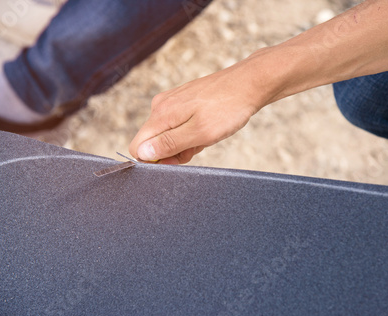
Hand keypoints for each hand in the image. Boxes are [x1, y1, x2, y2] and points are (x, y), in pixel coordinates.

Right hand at [129, 60, 265, 163]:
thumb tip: (141, 153)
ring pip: (168, 135)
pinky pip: (179, 125)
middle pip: (153, 142)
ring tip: (207, 136)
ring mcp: (171, 102)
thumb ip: (169, 144)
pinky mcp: (182, 101)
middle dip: (173, 152)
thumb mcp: (200, 133)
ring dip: (185, 143)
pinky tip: (208, 128)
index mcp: (161, 114)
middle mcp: (160, 106)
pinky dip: (192, 133)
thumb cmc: (228, 108)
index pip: (137, 147)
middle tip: (198, 147)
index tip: (178, 160)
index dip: (154, 160)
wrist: (249, 84)